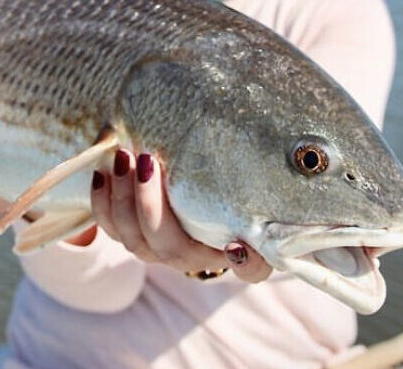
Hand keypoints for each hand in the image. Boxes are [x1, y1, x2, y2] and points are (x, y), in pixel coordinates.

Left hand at [89, 149, 271, 282]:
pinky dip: (102, 199)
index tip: (236, 245)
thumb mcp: (253, 181)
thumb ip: (264, 173)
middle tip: (150, 160)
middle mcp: (195, 257)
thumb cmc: (234, 184)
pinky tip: (104, 170)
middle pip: (171, 247)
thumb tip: (300, 133)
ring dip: (123, 196)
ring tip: (125, 155)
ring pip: (134, 239)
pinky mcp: (132, 236)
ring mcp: (159, 250)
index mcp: (238, 251)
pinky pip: (109, 228)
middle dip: (152, 205)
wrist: (197, 196)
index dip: (245, 263)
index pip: (251, 269)